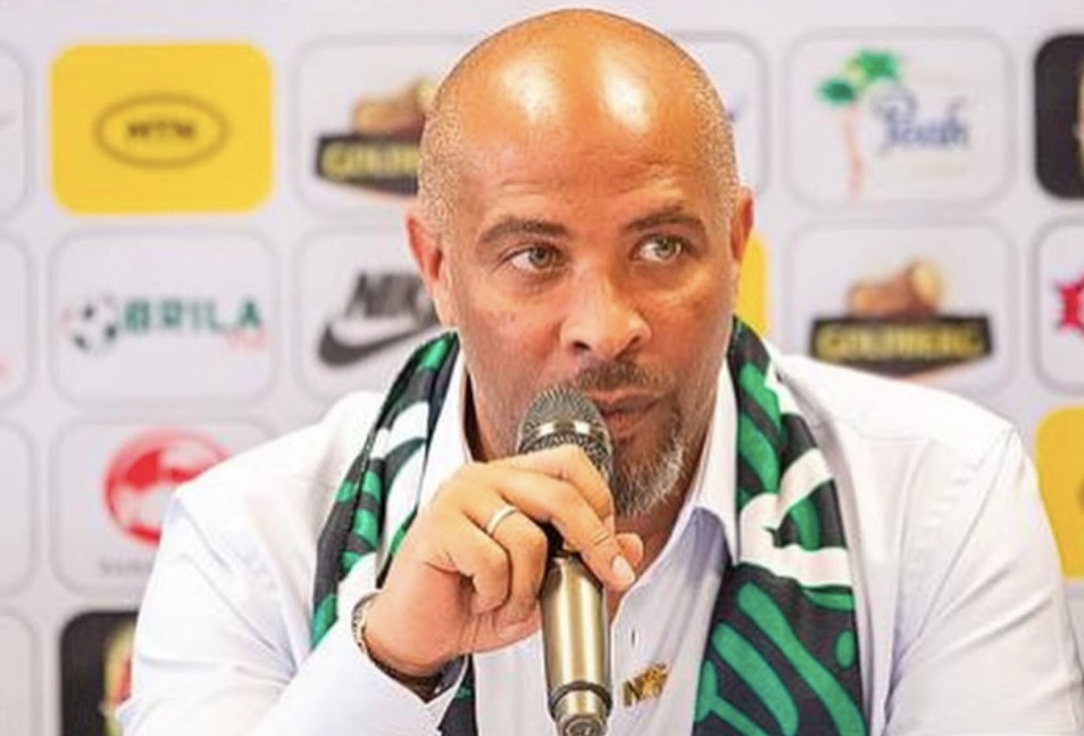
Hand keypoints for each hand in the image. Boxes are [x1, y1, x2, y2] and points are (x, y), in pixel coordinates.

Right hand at [361, 445, 643, 676]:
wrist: (422, 634)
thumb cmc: (475, 603)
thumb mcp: (545, 586)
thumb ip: (587, 563)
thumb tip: (633, 544)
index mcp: (511, 479)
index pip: (570, 464)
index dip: (600, 503)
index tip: (612, 549)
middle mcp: (485, 479)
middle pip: (560, 493)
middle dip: (592, 542)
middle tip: (606, 576)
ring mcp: (458, 497)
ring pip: (528, 536)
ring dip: (529, 586)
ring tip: (508, 602)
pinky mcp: (437, 526)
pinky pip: (492, 560)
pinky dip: (497, 593)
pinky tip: (480, 599)